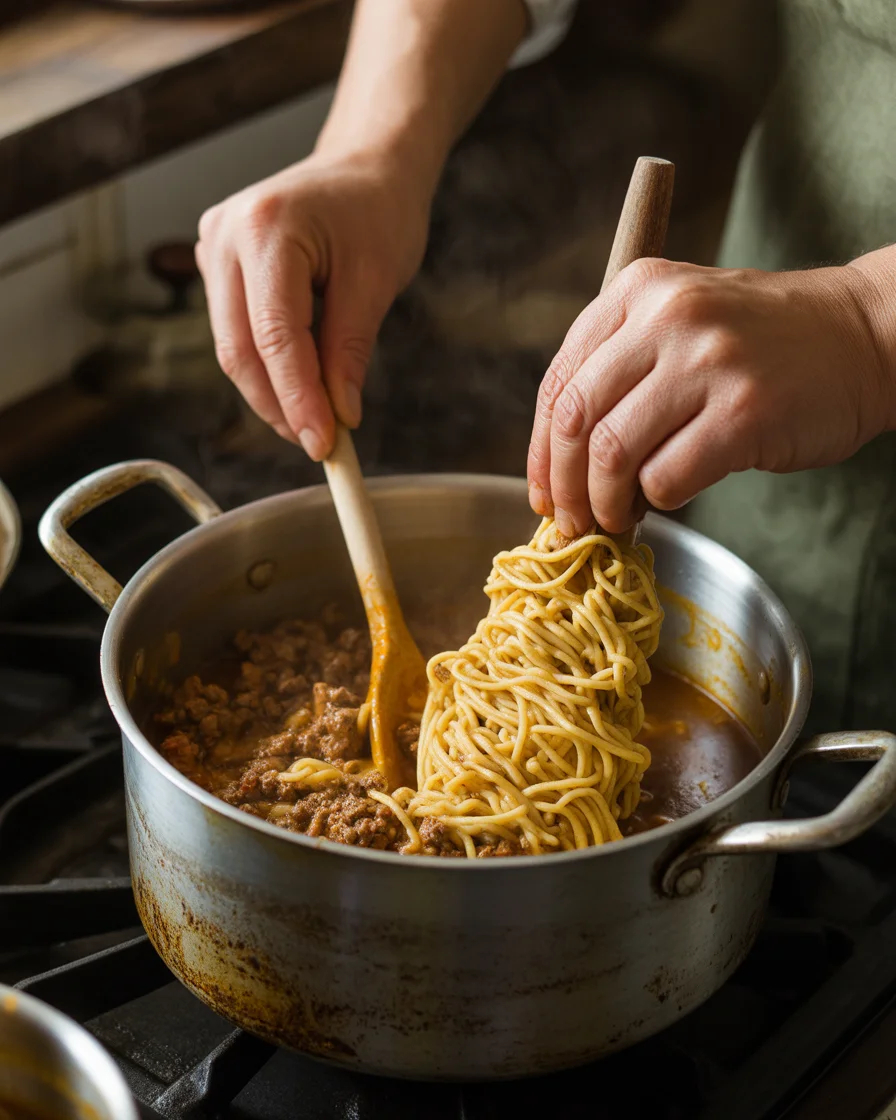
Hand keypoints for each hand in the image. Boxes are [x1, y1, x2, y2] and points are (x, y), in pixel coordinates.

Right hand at [196, 150, 429, 458]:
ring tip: (316, 421)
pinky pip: (236, 331)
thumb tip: (339, 416)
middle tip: (320, 443)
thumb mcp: (376, 281)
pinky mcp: (218, 264)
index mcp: (265, 228)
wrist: (366, 167)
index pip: (274, 336)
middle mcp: (225, 235)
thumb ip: (350, 351)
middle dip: (280, 405)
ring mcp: (213, 247)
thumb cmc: (378, 209)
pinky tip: (300, 385)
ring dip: (273, 392)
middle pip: (239, 349)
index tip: (323, 443)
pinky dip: (268, 366)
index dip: (297, 398)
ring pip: (233, 347)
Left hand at [527, 259, 893, 534]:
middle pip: (574, 419)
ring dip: (605, 503)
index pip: (558, 380)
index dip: (539, 449)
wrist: (861, 336)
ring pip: (612, 453)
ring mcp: (708, 363)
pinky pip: (667, 477)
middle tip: (573, 520)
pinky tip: (671, 497)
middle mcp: (668, 316)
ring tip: (617, 519)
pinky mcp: (745, 413)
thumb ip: (619, 368)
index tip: (544, 491)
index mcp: (638, 289)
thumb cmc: (761, 342)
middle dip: (563, 485)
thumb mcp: (681, 320)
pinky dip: (659, 500)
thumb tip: (561, 463)